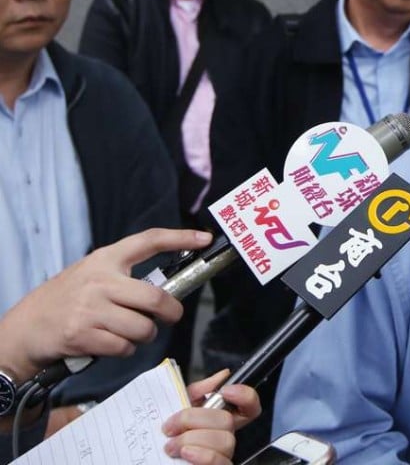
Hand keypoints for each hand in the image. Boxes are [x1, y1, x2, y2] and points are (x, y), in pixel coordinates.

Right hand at [0, 229, 211, 380]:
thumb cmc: (68, 300)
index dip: (179, 238)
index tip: (204, 238)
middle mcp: (100, 280)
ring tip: (129, 331)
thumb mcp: (93, 274)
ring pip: (143, 328)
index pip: (148, 240)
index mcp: (105, 259)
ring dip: (144, 335)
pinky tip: (111, 343)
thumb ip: (125, 276)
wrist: (26, 327)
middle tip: (170, 316)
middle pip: (156, 298)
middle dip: (171, 313)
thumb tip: (169, 288)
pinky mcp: (83, 335)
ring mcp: (90, 309)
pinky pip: (124, 347)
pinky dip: (125, 350)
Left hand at [162, 370, 261, 464]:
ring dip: (192, 439)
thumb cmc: (162, 439)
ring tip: (171, 446)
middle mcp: (224, 439)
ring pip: (225, 441)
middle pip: (228, 421)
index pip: (248, 407)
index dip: (246, 396)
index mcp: (217, 422)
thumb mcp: (175, 409)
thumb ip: (196, 392)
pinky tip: (185, 454)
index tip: (225, 391)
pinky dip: (202, 455)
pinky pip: (219, 462)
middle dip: (194, 419)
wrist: (148, 460)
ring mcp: (223, 457)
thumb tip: (222, 375)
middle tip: (170, 427)